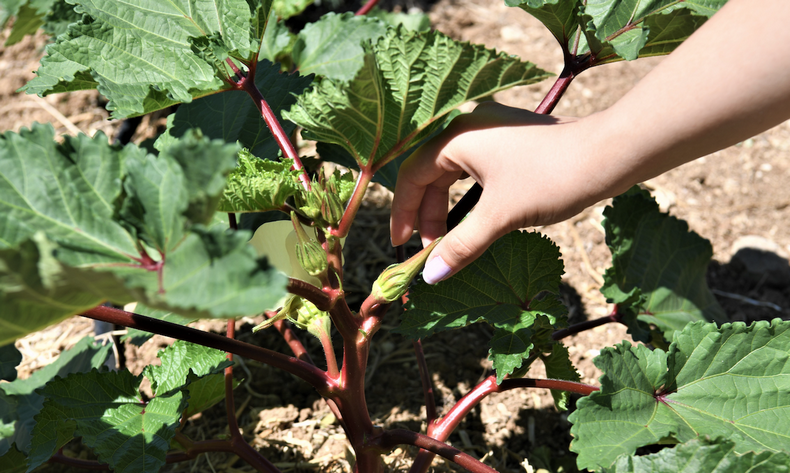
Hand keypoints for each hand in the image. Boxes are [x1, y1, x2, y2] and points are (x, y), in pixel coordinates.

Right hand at [390, 102, 607, 283]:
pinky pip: (477, 171)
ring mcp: (493, 131)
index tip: (403, 245)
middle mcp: (469, 126)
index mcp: (456, 136)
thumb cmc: (550, 177)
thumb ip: (461, 245)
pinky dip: (472, 198)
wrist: (610, 154)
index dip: (404, 212)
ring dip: (451, 209)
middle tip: (433, 251)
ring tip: (452, 241)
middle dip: (430, 215)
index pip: (413, 175)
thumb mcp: (499, 216)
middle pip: (433, 174)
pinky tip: (478, 220)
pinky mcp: (513, 141)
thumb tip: (430, 276)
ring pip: (456, 173)